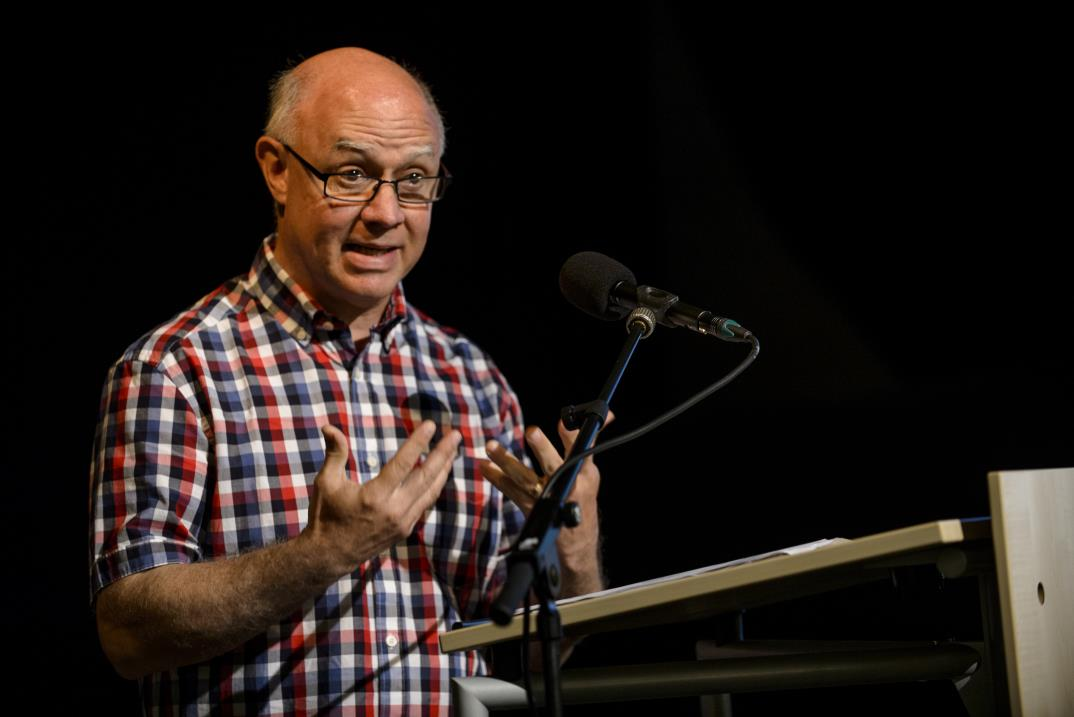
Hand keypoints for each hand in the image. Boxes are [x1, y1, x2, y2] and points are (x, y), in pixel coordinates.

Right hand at [302, 420, 460, 576]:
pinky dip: (434, 486)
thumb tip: (328, 426)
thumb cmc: (326, 515)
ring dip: (444, 469)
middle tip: (456, 434)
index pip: (403, 464)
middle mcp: (393, 510)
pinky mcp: (405, 530)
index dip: (419, 442)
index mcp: (374, 497)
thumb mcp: (326, 482)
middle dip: (444, 454)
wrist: (330, 556)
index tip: (431, 425)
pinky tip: (439, 473)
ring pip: (431, 491)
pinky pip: (425, 503)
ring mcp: (402, 522)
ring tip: (453, 450)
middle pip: (426, 477)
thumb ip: (335, 453)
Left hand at [479, 415, 610, 593]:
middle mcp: (567, 485)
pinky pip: (511, 491)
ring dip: (507, 462)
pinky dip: (497, 478)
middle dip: (543, 448)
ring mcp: (547, 498)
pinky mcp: (531, 508)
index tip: (563, 422)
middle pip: (554, 465)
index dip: (571, 437)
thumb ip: (589, 440)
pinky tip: (485, 465)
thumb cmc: (583, 495)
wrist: (578, 537)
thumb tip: (606, 414)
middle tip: (531, 430)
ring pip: (525, 479)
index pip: (580, 450)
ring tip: (491, 446)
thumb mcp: (591, 469)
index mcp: (584, 473)